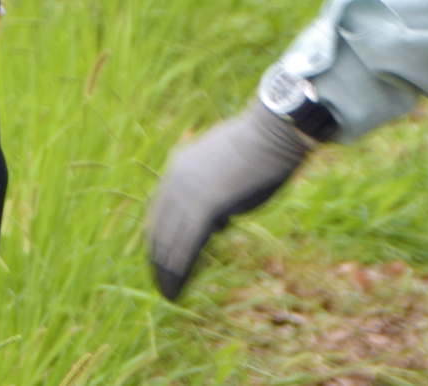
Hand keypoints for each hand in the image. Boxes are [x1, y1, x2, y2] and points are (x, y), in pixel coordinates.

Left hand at [147, 101, 313, 299]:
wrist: (270, 133)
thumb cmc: (258, 149)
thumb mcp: (224, 168)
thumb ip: (212, 191)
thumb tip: (217, 221)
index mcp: (178, 168)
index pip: (159, 211)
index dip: (157, 238)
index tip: (159, 259)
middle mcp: (175, 180)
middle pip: (158, 228)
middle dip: (157, 259)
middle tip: (160, 283)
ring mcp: (188, 192)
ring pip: (169, 241)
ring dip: (166, 271)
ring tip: (168, 294)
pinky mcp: (205, 207)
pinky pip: (186, 246)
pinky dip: (179, 270)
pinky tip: (178, 288)